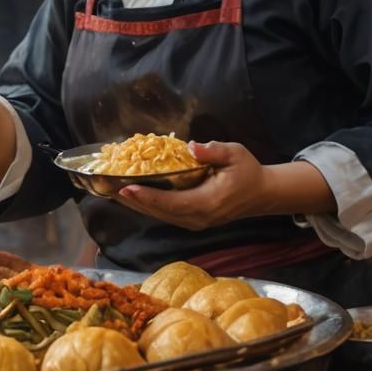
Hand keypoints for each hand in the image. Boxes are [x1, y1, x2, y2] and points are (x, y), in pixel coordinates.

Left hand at [115, 141, 273, 230]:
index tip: (128, 187)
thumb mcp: (235, 154)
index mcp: (208, 203)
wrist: (262, 194)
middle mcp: (199, 218)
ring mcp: (196, 222)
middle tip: (109, 189)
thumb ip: (213, 151)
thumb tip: (192, 147)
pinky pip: (166, 214)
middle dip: (134, 200)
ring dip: (137, 205)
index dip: (148, 196)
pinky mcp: (193, 220)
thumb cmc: (248, 171)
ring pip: (161, 216)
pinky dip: (148, 206)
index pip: (172, 202)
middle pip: (161, 212)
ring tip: (114, 192)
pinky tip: (133, 196)